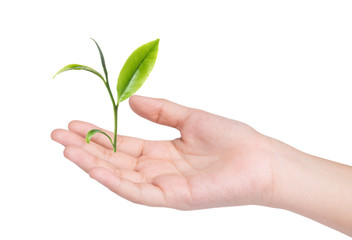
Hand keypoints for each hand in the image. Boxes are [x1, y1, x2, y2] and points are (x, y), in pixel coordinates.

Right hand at [51, 95, 274, 209]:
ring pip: (120, 177)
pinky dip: (114, 181)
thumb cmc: (231, 139)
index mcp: (162, 152)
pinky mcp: (173, 197)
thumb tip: (131, 101)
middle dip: (85, 149)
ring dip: (92, 164)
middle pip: (114, 160)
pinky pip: (137, 192)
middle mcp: (158, 170)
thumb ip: (161, 111)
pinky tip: (93, 168)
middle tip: (58, 135)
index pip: (122, 145)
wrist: (260, 159)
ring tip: (67, 149)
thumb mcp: (190, 118)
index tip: (75, 123)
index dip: (98, 135)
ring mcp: (163, 186)